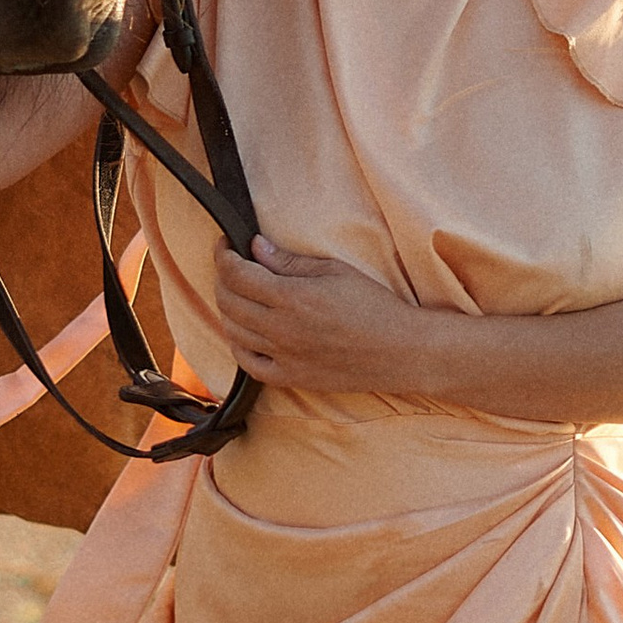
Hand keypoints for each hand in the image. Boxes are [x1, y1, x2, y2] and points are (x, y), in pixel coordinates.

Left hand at [211, 239, 429, 396]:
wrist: (399, 350)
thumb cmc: (374, 306)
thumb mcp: (334, 271)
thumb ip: (290, 262)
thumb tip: (256, 247)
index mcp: (292, 297)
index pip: (237, 274)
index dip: (224, 255)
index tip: (225, 245)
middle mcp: (281, 329)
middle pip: (228, 301)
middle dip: (222, 277)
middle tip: (232, 266)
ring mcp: (283, 356)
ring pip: (232, 331)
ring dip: (228, 308)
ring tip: (239, 294)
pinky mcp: (290, 377)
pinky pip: (248, 363)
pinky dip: (238, 344)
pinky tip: (245, 331)